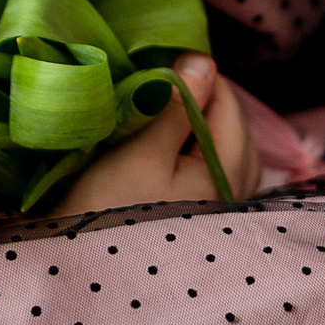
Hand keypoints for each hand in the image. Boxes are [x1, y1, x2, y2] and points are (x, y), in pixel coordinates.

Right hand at [53, 52, 259, 214]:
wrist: (89, 263)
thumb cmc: (113, 205)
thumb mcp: (143, 149)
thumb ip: (178, 105)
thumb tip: (202, 60)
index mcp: (226, 171)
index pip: (229, 104)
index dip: (200, 76)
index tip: (165, 64)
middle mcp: (235, 190)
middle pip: (235, 126)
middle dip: (207, 99)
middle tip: (166, 83)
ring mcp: (222, 205)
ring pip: (229, 148)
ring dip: (205, 123)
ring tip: (172, 112)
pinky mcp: (203, 214)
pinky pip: (217, 167)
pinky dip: (202, 147)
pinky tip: (177, 145)